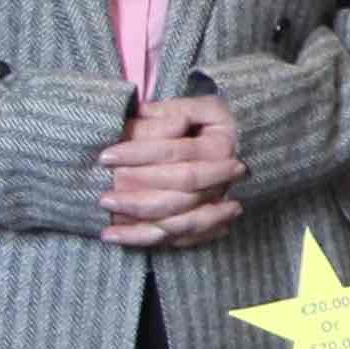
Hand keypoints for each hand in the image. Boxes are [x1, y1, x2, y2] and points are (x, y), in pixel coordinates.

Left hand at [99, 91, 245, 249]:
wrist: (246, 150)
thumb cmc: (216, 125)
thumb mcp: (204, 107)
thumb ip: (174, 108)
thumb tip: (142, 112)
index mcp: (218, 149)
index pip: (174, 152)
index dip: (139, 154)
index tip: (106, 156)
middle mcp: (220, 182)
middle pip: (177, 194)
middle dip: (137, 198)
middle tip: (103, 198)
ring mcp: (214, 206)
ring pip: (178, 223)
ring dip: (140, 226)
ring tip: (106, 228)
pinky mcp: (205, 225)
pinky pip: (177, 240)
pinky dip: (147, 241)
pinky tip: (117, 238)